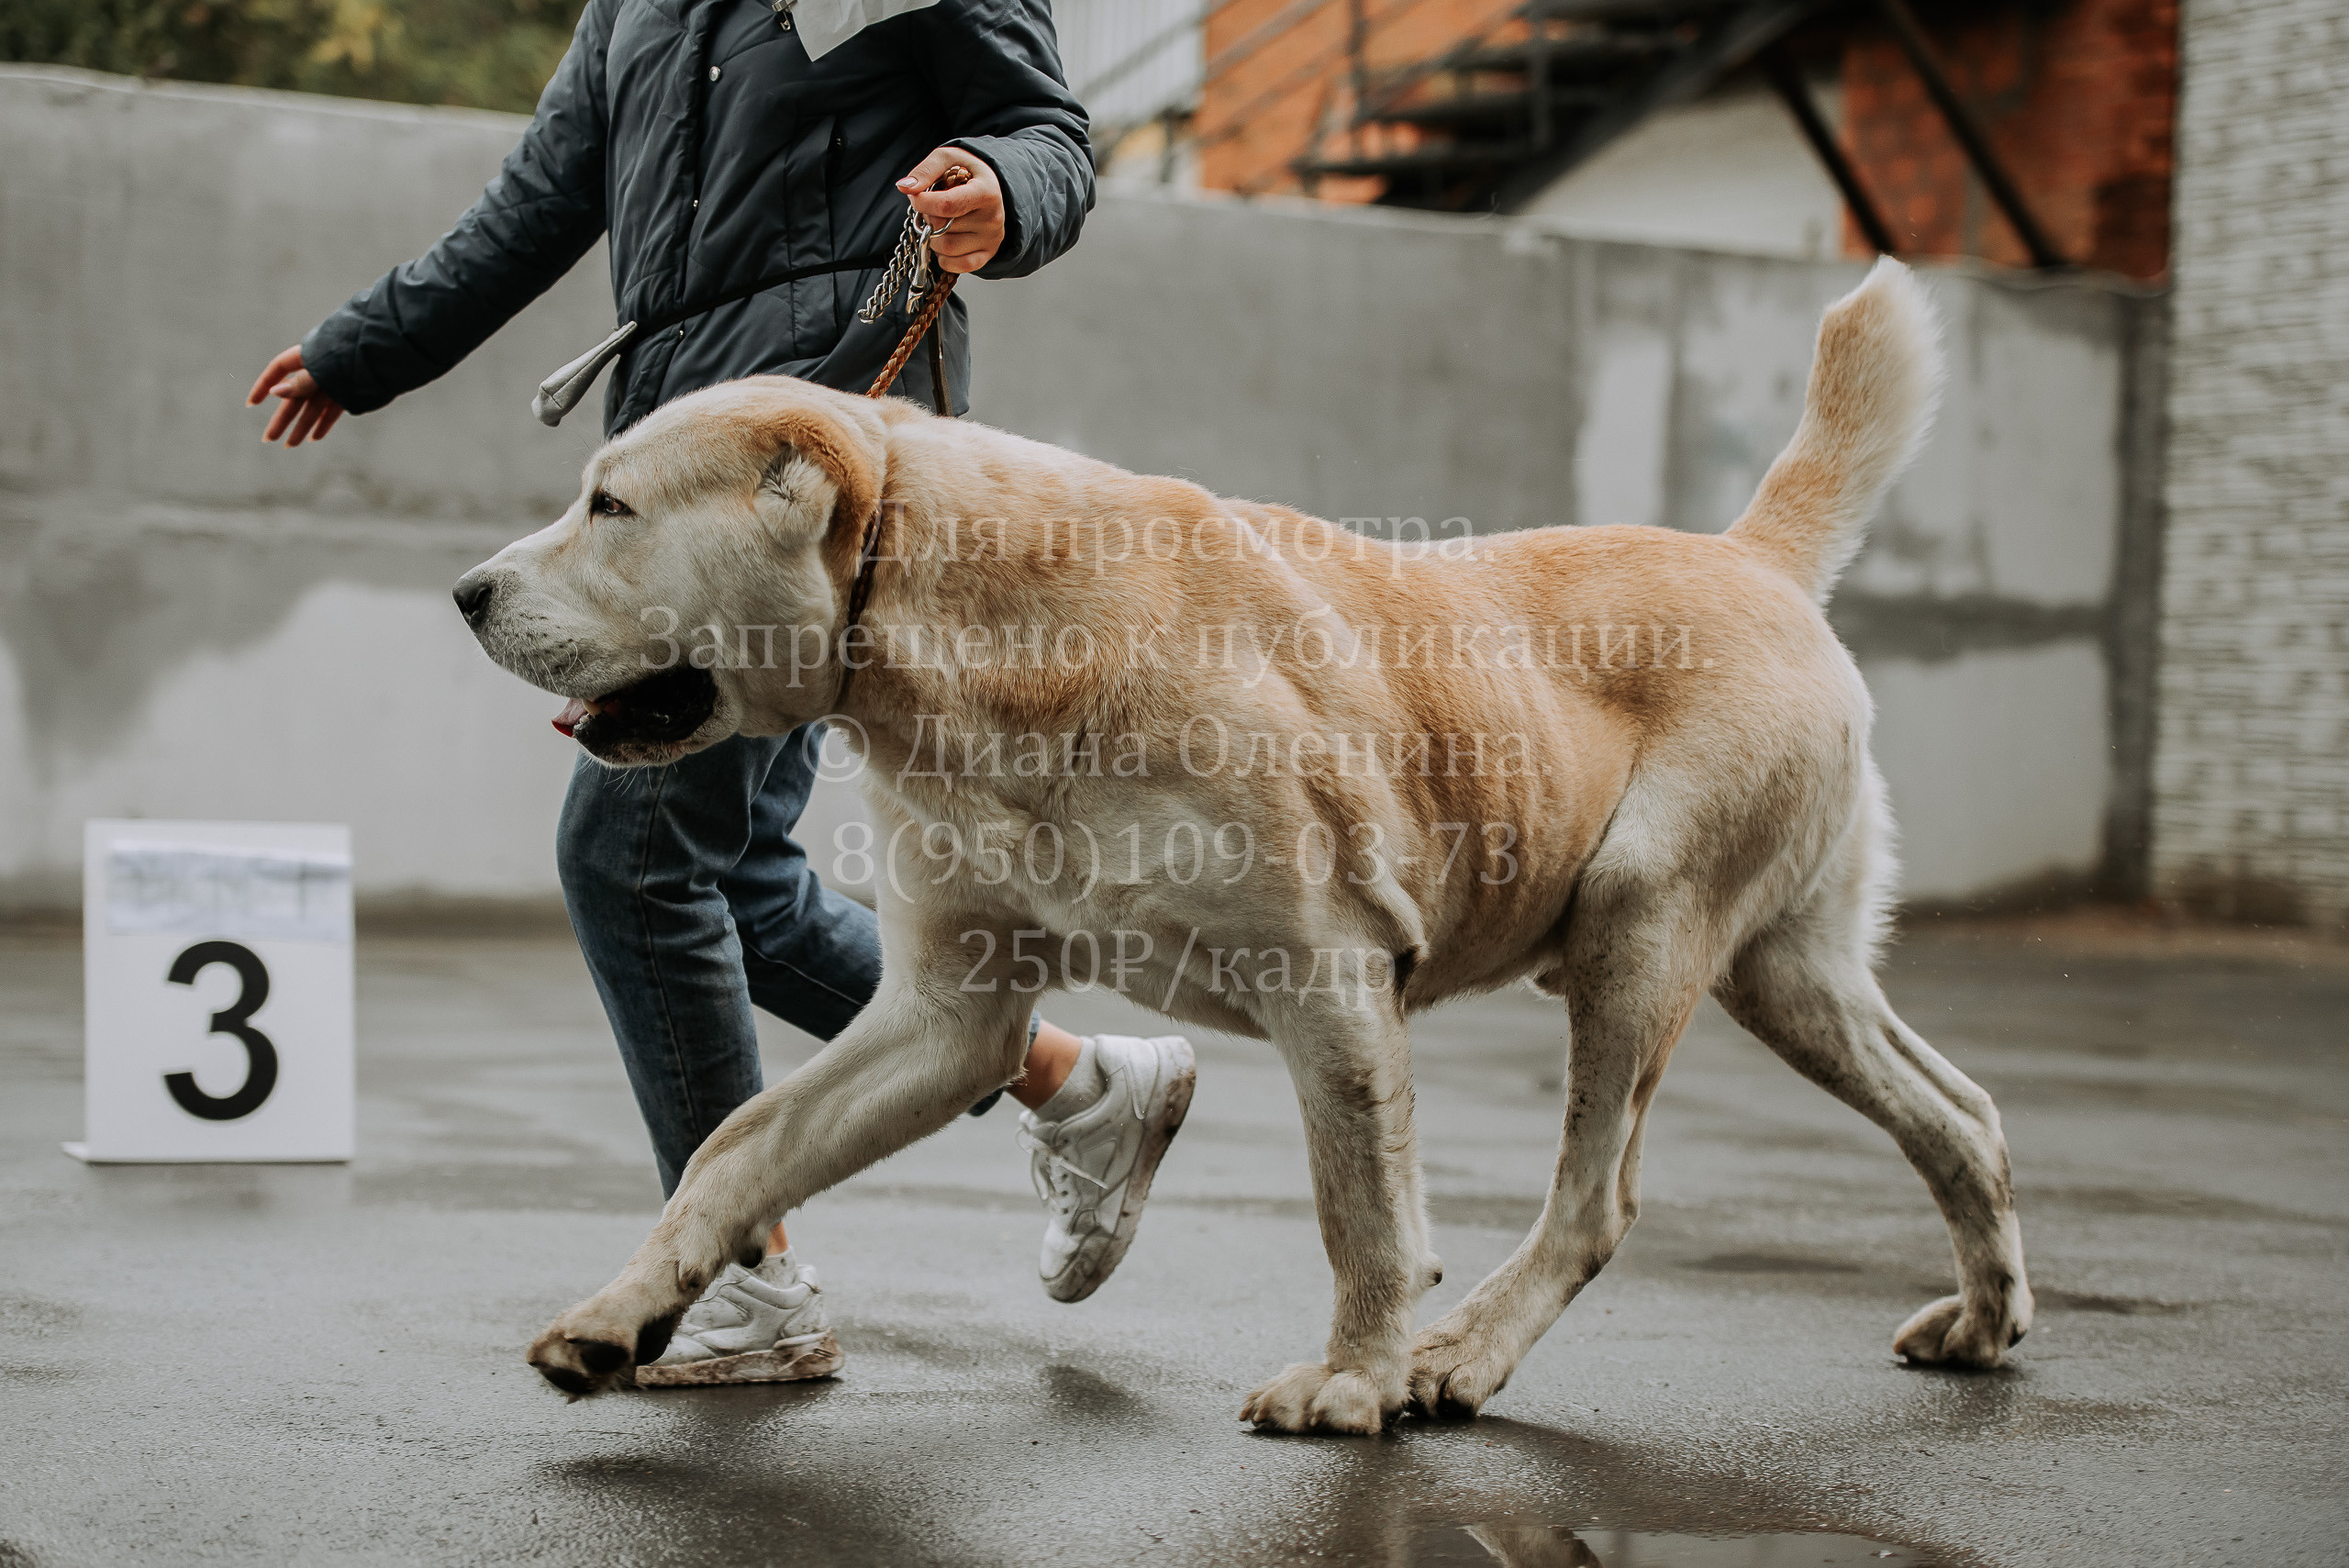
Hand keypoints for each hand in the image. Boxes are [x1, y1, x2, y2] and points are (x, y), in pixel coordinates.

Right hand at [245, 344, 345, 446]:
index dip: (264, 386)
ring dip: (302, 426)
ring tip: (291, 445)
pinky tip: (314, 437)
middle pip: (294, 396)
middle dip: (282, 418)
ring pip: (313, 407)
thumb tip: (276, 392)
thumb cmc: (353, 353)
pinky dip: (324, 423)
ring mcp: (334, 381)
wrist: (388, 352)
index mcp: (307, 355)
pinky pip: (332, 409)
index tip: (252, 403)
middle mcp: (318, 369)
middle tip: (269, 439)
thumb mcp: (323, 369)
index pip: (278, 370)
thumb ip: (302, 383)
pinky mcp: (350, 391)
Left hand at [897, 148, 1004, 274]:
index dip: (922, 203)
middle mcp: (992, 218)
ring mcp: (991, 239)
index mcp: (986, 192)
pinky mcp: (987, 254)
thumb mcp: (948, 158)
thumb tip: (905, 188)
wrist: (991, 186)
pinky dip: (944, 257)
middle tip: (932, 207)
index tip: (915, 196)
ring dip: (934, 238)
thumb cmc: (967, 172)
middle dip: (928, 217)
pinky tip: (946, 240)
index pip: (946, 205)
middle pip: (942, 228)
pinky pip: (958, 266)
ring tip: (940, 222)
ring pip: (947, 249)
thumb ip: (926, 170)